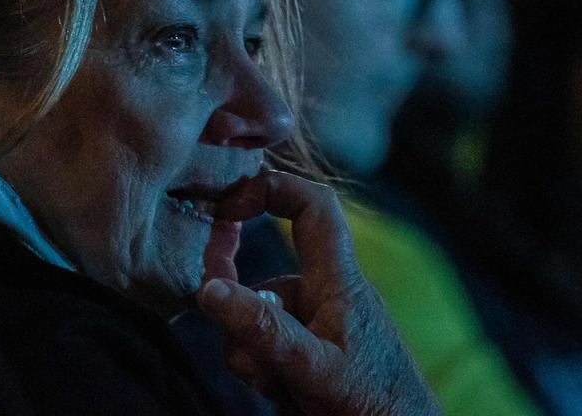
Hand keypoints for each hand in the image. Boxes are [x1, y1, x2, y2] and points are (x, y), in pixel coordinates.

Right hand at [196, 169, 438, 415]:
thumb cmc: (372, 404)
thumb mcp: (310, 366)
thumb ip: (260, 329)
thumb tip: (209, 289)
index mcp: (338, 279)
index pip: (312, 205)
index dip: (271, 188)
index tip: (227, 206)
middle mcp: (326, 295)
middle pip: (262, 282)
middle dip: (244, 325)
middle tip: (258, 364)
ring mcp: (317, 327)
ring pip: (257, 323)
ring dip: (254, 358)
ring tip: (284, 391)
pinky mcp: (310, 354)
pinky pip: (267, 350)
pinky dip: (264, 372)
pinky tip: (285, 395)